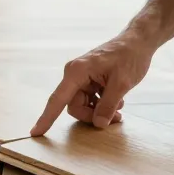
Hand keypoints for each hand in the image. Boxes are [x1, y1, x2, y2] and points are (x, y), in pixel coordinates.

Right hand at [31, 34, 154, 135]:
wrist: (138, 42)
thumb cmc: (130, 56)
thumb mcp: (122, 83)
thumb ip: (108, 105)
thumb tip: (98, 124)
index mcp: (76, 72)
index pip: (57, 99)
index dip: (46, 118)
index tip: (35, 133)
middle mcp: (74, 74)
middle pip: (74, 106)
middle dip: (92, 116)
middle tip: (115, 118)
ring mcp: (81, 77)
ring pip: (83, 105)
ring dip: (99, 111)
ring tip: (119, 110)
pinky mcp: (89, 80)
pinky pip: (90, 99)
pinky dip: (102, 105)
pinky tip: (118, 102)